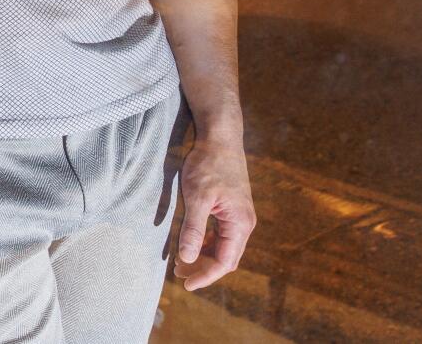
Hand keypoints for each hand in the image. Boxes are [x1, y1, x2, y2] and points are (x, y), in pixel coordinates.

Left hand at [173, 136, 255, 290]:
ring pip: (221, 246)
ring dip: (202, 256)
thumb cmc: (208, 165)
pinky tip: (189, 244)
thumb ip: (192, 229)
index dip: (205, 275)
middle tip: (178, 274)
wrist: (220, 137)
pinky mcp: (229, 208)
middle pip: (224, 257)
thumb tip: (186, 258)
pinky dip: (204, 242)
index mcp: (240, 224)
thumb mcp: (197, 197)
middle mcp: (243, 223)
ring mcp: (237, 216)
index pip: (224, 262)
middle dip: (202, 268)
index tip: (186, 284)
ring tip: (180, 262)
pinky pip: (219, 234)